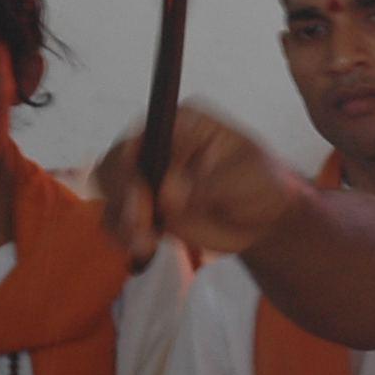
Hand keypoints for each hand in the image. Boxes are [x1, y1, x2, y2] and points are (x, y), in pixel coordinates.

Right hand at [93, 104, 306, 264]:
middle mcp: (158, 145)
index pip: (144, 134)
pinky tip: (142, 250)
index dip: (133, 162)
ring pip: (111, 192)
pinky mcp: (144, 207)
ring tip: (144, 244)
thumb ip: (209, 185)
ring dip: (120, 220)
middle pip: (116, 162)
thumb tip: (168, 194)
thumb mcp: (247, 179)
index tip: (142, 194)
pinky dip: (122, 235)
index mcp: (184, 124)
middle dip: (122, 196)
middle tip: (141, 226)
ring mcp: (148, 176)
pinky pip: (117, 218)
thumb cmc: (261, 184)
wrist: (263, 219)